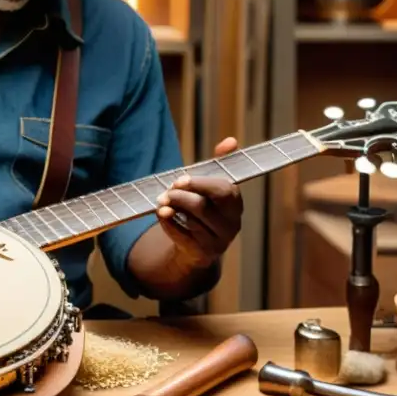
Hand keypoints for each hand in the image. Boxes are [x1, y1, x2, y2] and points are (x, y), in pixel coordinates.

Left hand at [153, 137, 242, 267]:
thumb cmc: (205, 208)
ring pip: (192, 221)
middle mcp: (232, 224)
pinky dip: (168, 224)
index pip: (224, 191)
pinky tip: (161, 214)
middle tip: (165, 192)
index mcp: (235, 203)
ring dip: (172, 208)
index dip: (200, 183)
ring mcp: (219, 242)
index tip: (179, 179)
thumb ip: (219, 163)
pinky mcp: (203, 254)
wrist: (198, 246)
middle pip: (203, 207)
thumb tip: (231, 141)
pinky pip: (182, 237)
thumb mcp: (211, 186)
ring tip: (160, 201)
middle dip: (181, 197)